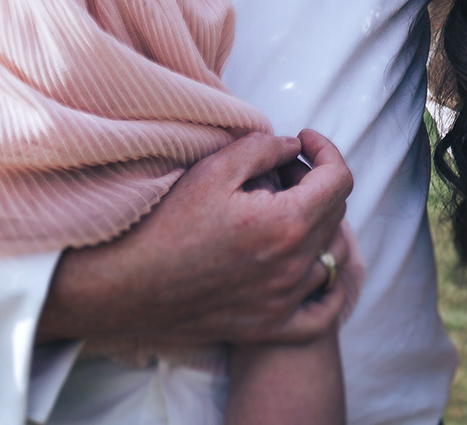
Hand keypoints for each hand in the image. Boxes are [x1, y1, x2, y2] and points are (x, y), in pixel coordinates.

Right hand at [37, 130, 355, 347]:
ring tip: (288, 209)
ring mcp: (285, 302)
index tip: (302, 139)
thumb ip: (263, 148)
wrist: (127, 285)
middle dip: (318, 182)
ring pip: (333, 257)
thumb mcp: (213, 169)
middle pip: (337, 213)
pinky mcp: (270, 326)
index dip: (326, 150)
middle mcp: (294, 267)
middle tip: (283, 170)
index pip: (339, 179)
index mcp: (286, 224)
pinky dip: (327, 287)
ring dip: (321, 225)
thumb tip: (292, 146)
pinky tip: (307, 265)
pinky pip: (323, 311)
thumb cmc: (166, 223)